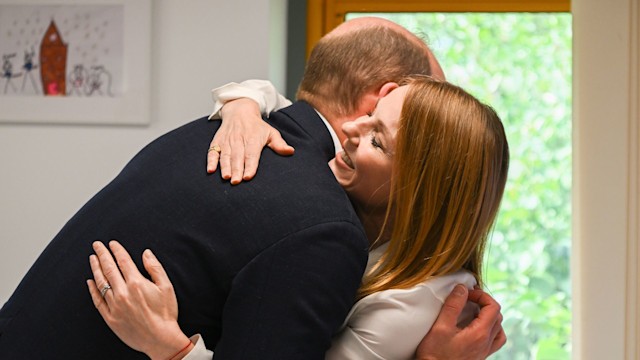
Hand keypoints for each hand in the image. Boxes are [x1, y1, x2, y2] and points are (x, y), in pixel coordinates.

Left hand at [87, 241, 192, 359]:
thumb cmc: (165, 313)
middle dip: (102, 254)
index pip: (123, 261)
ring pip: (101, 283)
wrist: (160, 339)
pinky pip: (97, 301)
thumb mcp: (166, 287)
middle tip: (97, 245)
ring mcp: (114, 305)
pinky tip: (90, 282)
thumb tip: (146, 253)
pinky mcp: (110, 318)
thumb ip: (155, 268)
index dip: (117, 250)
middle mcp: (122, 292)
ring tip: (92, 258)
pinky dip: (93, 290)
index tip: (112, 243)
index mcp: (136, 283)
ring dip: (95, 268)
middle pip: (109, 268)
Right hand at [207, 98, 294, 183]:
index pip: (251, 154)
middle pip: (237, 156)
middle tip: (236, 182)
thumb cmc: (257, 126)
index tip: (248, 176)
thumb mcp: (271, 132)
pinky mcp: (217, 141)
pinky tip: (210, 170)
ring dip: (224, 167)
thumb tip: (290, 151)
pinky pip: (212, 151)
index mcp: (253, 138)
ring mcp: (227, 141)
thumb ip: (279, 144)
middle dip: (236, 169)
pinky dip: (211, 160)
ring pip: (225, 155)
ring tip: (226, 177)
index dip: (250, 165)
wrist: (240, 110)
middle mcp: (239, 139)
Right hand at [415, 285, 505, 359]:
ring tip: (474, 311)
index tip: (466, 294)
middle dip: (484, 302)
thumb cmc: (435, 355)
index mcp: (480, 334)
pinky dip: (490, 329)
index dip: (481, 295)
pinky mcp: (480, 356)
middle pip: (497, 315)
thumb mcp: (441, 327)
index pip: (493, 307)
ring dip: (489, 315)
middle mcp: (486, 343)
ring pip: (498, 328)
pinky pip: (495, 340)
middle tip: (468, 298)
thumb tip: (462, 288)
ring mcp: (484, 351)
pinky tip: (477, 328)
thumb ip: (453, 306)